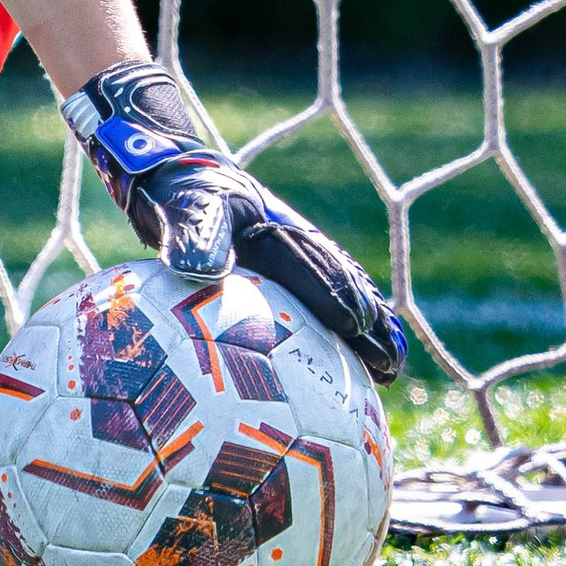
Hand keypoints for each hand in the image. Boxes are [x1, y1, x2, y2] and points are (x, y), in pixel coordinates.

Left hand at [62, 60, 408, 388]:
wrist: (175, 181)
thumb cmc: (185, 193)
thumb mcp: (192, 206)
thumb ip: (198, 234)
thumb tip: (203, 270)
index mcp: (284, 233)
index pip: (317, 265)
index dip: (337, 294)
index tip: (357, 323)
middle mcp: (299, 254)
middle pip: (344, 291)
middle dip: (370, 323)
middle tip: (390, 361)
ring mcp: (293, 274)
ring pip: (337, 308)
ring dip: (363, 338)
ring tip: (386, 374)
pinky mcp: (280, 292)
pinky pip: (310, 322)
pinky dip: (330, 348)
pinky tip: (336, 384)